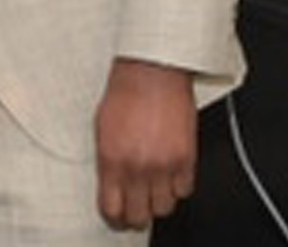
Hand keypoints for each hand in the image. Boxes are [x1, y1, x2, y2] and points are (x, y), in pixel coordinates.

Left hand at [94, 57, 197, 229]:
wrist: (151, 72)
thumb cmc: (124, 93)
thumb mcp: (101, 128)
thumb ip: (107, 161)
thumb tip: (111, 184)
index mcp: (111, 159)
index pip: (112, 208)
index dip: (114, 216)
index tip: (116, 214)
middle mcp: (138, 167)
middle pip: (140, 216)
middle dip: (136, 216)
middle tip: (136, 209)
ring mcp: (164, 166)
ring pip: (165, 208)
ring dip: (159, 202)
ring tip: (154, 190)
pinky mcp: (187, 159)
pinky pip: (185, 190)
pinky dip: (178, 187)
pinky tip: (171, 175)